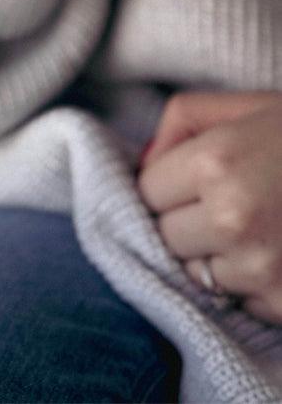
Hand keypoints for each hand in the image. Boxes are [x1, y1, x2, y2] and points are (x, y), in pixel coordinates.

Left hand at [136, 89, 281, 323]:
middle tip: (227, 199)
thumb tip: (142, 164)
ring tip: (260, 223)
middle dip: (187, 219)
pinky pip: (240, 300)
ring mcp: (261, 267)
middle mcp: (232, 218)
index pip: (146, 190)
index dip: (169, 181)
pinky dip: (253, 282)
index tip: (194, 175)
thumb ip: (182, 122)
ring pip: (198, 272)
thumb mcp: (245, 105)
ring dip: (218, 254)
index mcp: (215, 162)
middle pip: (165, 236)